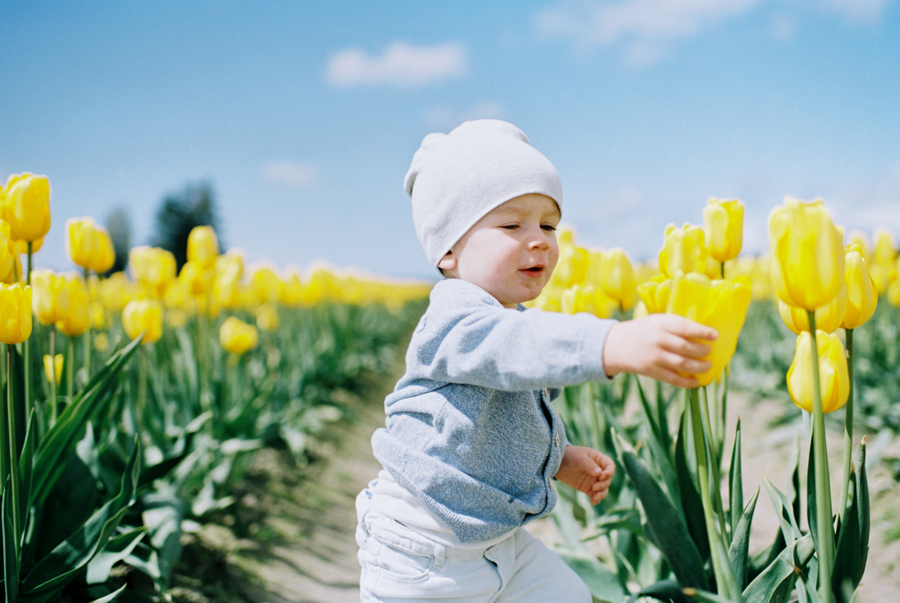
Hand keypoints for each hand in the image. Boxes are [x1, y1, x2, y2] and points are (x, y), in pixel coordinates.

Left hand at [554, 446, 615, 504]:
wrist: (557, 463)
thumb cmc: (569, 456)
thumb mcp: (579, 458)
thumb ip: (589, 465)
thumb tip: (599, 473)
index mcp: (599, 460)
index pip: (610, 466)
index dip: (609, 472)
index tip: (602, 476)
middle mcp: (599, 470)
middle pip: (608, 480)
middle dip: (604, 484)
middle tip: (594, 487)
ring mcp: (594, 480)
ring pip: (604, 489)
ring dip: (602, 494)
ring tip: (595, 497)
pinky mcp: (588, 488)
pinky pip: (595, 495)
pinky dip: (596, 499)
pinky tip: (593, 502)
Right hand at [602, 314, 717, 387]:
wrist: (615, 344)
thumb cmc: (642, 330)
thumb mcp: (657, 321)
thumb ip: (676, 326)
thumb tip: (704, 334)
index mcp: (661, 323)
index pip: (686, 327)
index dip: (702, 332)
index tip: (715, 335)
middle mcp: (658, 339)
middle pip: (687, 347)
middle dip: (703, 351)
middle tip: (710, 351)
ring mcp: (655, 356)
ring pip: (683, 364)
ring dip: (699, 366)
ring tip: (708, 366)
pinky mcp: (651, 370)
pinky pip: (673, 378)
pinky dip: (687, 382)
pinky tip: (696, 381)